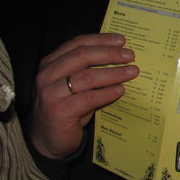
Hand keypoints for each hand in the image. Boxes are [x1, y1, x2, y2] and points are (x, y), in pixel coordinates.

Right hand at [31, 33, 139, 158]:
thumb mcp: (76, 85)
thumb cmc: (67, 109)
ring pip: (87, 76)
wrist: (48, 140)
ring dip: (113, 73)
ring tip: (132, 72)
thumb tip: (121, 58)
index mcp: (51, 63)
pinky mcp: (58, 111)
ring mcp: (50, 93)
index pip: (77, 44)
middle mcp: (47, 75)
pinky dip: (107, 93)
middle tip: (130, 56)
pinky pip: (88, 98)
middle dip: (110, 54)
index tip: (122, 40)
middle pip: (82, 56)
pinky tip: (120, 90)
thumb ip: (89, 70)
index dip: (101, 40)